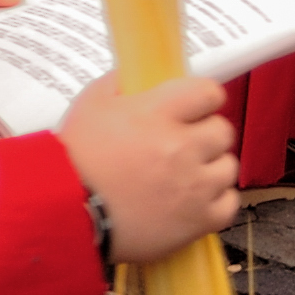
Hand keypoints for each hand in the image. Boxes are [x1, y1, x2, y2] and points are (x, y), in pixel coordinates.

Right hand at [57, 74, 239, 263]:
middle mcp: (182, 147)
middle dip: (204, 134)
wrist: (66, 213)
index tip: (194, 106)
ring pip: (228, 167)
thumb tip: (139, 74)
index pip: (209, 92)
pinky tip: (191, 200)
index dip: (202, 98)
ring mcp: (195, 186)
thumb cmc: (75, 160)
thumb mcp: (90, 106)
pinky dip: (213, 201)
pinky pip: (228, 203)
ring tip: (184, 176)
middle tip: (182, 143)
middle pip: (223, 130)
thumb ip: (119, 84)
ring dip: (209, 168)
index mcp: (157, 114)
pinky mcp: (200, 220)